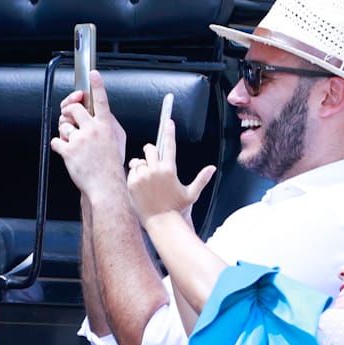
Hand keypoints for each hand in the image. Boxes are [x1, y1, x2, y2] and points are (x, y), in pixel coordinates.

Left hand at [51, 73, 129, 199]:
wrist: (106, 186)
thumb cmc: (111, 166)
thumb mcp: (118, 140)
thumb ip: (109, 123)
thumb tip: (102, 113)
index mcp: (105, 126)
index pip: (101, 101)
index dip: (97, 85)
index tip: (93, 74)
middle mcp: (92, 130)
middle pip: (74, 109)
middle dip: (69, 113)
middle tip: (72, 121)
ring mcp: (80, 140)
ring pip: (63, 125)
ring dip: (65, 134)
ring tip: (75, 145)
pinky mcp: (69, 151)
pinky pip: (55, 141)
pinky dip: (58, 146)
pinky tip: (68, 152)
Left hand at [127, 94, 214, 222]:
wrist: (161, 223)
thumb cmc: (177, 209)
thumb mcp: (191, 194)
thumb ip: (201, 179)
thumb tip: (212, 168)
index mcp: (169, 170)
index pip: (169, 145)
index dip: (169, 131)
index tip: (169, 121)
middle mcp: (155, 170)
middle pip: (150, 148)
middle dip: (151, 151)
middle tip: (152, 159)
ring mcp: (142, 176)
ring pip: (138, 160)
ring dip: (142, 165)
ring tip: (147, 177)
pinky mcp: (132, 183)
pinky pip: (131, 171)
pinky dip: (135, 174)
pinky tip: (140, 184)